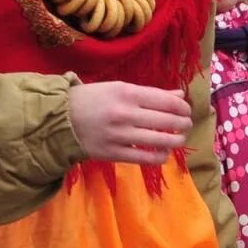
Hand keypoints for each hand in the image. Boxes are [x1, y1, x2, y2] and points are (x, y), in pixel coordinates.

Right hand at [68, 83, 192, 164]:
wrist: (60, 118)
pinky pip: (145, 158)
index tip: (187, 111)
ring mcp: (119, 135)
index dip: (183, 108)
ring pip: (160, 141)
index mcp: (127, 93)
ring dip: (176, 141)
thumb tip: (180, 96)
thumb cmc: (94, 99)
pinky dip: (160, 157)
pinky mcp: (113, 153)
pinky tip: (163, 152)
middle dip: (183, 124)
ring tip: (178, 138)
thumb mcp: (120, 88)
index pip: (167, 101)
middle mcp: (125, 114)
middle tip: (186, 125)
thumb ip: (151, 93)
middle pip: (167, 121)